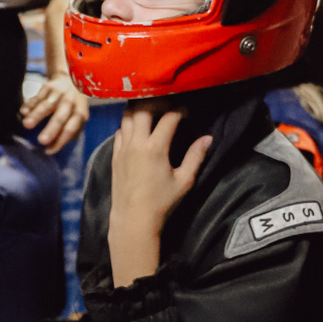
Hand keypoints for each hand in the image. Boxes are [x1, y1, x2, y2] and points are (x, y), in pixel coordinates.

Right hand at [20, 73, 89, 151]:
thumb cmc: (74, 104)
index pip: (71, 128)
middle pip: (60, 117)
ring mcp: (59, 93)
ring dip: (36, 115)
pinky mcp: (48, 87)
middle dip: (50, 129)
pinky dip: (30, 104)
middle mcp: (71, 102)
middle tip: (41, 141)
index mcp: (80, 112)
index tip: (49, 151)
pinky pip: (38, 97)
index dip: (61, 140)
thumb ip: (71, 131)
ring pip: (47, 105)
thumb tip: (54, 147)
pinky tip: (23, 111)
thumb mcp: (79, 116)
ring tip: (26, 125)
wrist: (72, 78)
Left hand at [108, 107, 210, 285]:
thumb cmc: (161, 203)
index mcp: (155, 148)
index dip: (181, 109)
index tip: (187, 112)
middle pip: (143, 107)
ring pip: (127, 115)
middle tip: (169, 105)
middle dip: (158, 101)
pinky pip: (120, 130)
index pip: (169, 116)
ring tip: (153, 111)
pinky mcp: (114, 155)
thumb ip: (196, 157)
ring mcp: (122, 148)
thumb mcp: (184, 181)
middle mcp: (136, 143)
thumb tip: (208, 138)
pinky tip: (139, 129)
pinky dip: (129, 124)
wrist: (133, 220)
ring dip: (141, 109)